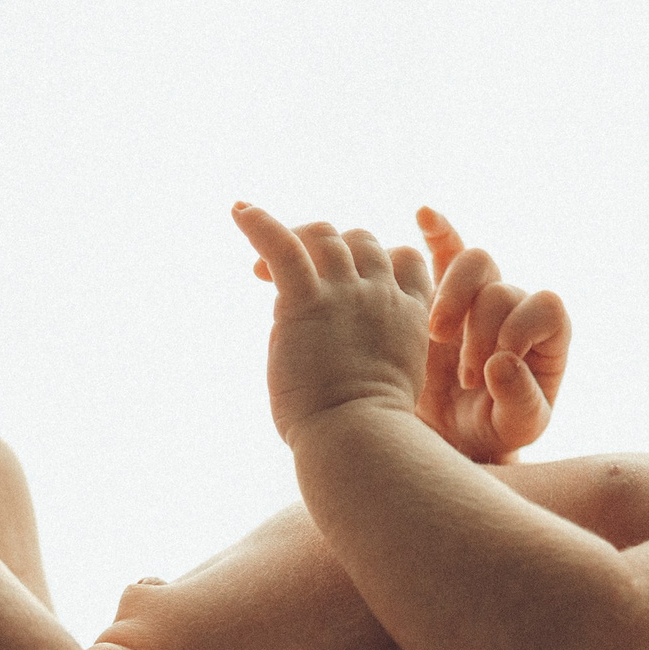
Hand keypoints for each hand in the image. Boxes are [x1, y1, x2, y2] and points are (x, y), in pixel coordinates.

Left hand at [235, 203, 435, 445]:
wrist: (357, 438)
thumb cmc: (369, 430)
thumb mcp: (392, 381)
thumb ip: (376, 348)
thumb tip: (339, 343)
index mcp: (409, 315)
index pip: (402, 257)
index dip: (377, 258)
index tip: (348, 278)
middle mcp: (381, 295)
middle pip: (362, 240)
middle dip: (331, 248)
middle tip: (294, 276)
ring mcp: (347, 294)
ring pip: (326, 237)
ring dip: (297, 240)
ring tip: (262, 270)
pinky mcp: (308, 301)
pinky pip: (284, 246)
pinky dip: (260, 224)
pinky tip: (239, 212)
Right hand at [412, 208, 569, 462]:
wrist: (448, 440)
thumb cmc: (493, 435)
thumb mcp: (517, 429)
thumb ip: (519, 399)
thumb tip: (502, 363)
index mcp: (547, 338)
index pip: (546, 307)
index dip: (518, 331)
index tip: (489, 372)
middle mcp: (515, 309)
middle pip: (502, 287)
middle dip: (479, 330)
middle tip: (461, 376)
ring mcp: (477, 298)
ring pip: (473, 263)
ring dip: (451, 297)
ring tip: (434, 338)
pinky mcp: (440, 294)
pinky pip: (444, 249)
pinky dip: (437, 230)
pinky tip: (424, 216)